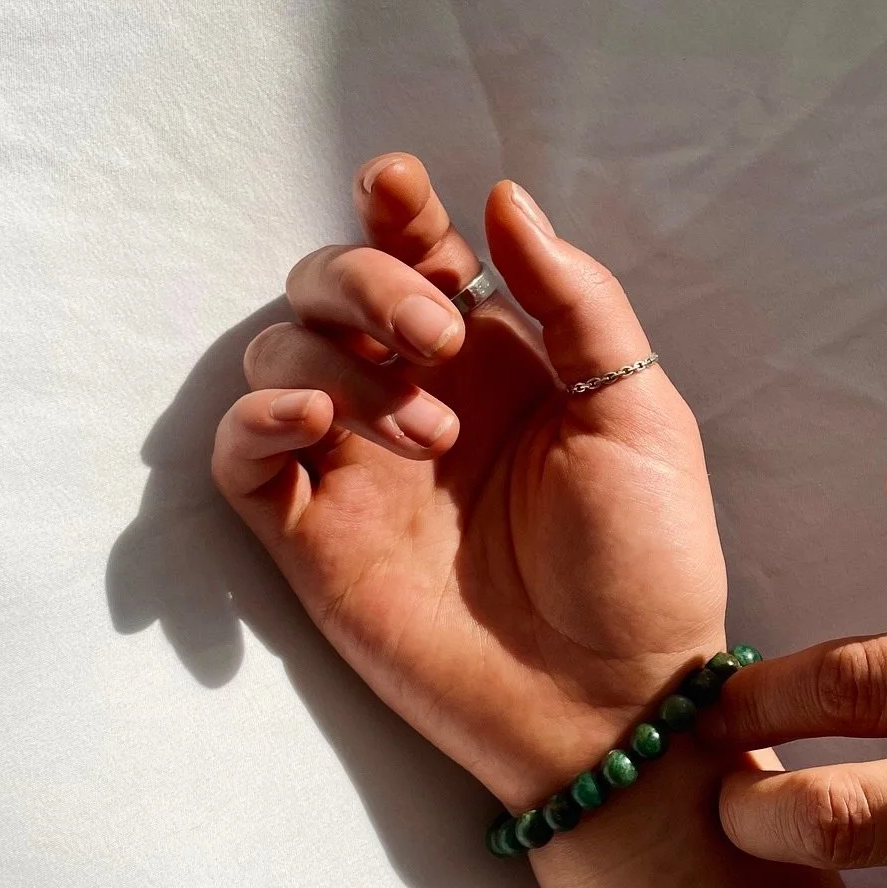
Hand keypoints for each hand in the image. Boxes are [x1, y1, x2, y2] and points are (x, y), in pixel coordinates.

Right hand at [213, 156, 725, 807]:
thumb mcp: (639, 417)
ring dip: (338, 362)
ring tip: (426, 433)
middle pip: (330, 285)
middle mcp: (415, 399)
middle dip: (367, 282)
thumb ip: (577, 303)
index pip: (417, 255)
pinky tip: (314, 425)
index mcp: (494, 363)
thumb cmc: (645, 563)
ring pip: (278, 355)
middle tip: (436, 343)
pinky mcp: (315, 536)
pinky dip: (256, 419)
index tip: (399, 187)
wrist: (616, 700)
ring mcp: (359, 468)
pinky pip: (241, 454)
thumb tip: (505, 197)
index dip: (394, 210)